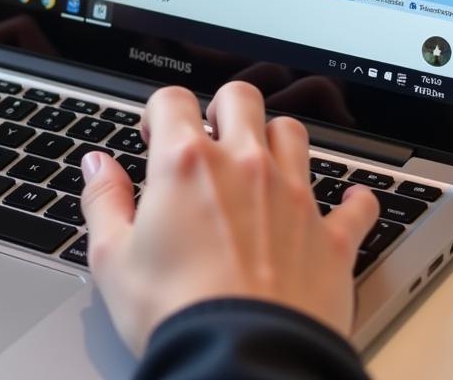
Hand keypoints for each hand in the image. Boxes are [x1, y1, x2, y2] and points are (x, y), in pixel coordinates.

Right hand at [80, 82, 378, 353]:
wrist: (241, 365)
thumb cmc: (176, 314)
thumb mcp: (113, 259)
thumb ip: (103, 200)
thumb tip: (97, 166)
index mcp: (185, 164)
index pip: (172, 100)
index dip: (158, 111)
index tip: (153, 132)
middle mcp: (243, 166)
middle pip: (241, 98)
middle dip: (223, 107)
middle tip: (211, 135)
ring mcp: (293, 197)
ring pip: (293, 133)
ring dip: (277, 139)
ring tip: (263, 162)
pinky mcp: (330, 237)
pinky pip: (356, 205)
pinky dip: (353, 202)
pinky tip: (350, 202)